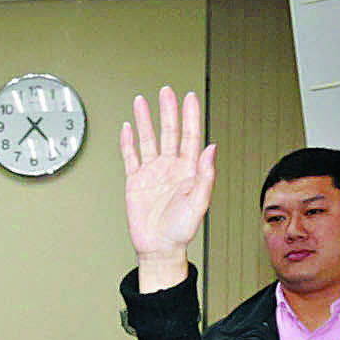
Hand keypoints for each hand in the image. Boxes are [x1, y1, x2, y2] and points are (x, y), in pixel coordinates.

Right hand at [117, 85, 214, 289]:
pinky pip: (131, 157)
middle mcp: (170, 168)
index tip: (188, 98)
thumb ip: (206, 176)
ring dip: (146, 120)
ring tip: (141, 102)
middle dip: (168, 110)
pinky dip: (129, 142)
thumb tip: (211, 149)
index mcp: (188, 170)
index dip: (190, 116)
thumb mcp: (199, 204)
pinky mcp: (135, 182)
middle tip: (166, 92)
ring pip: (148, 139)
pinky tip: (128, 128)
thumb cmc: (180, 231)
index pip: (190, 136)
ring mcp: (152, 173)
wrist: (158, 248)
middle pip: (169, 132)